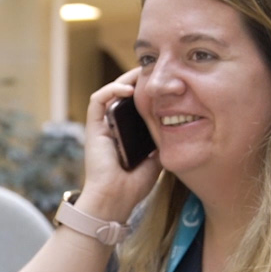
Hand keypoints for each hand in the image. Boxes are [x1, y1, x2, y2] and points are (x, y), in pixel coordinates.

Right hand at [77, 67, 163, 222]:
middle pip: (122, 95)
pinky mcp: (92, 128)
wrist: (116, 200)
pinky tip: (128, 89)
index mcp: (125, 134)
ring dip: (125, 80)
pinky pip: (97, 100)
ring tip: (142, 74)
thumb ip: (161, 142)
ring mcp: (101, 126)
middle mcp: (111, 127)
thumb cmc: (133, 186)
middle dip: (137, 80)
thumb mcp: (156, 159)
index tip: (164, 84)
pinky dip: (111, 90)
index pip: (134, 106)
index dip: (146, 92)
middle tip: (155, 72)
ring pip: (109, 92)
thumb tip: (178, 128)